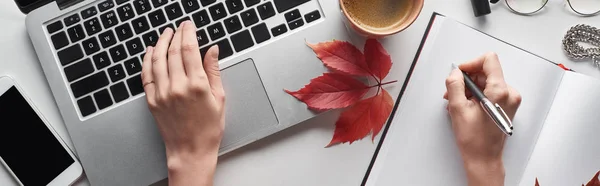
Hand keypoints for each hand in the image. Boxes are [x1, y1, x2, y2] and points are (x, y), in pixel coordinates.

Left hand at [141, 21, 224, 185]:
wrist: (190, 151)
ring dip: (161, 43)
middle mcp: (178, 87)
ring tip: (165, 34)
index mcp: (197, 85)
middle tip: (179, 27)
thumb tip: (213, 51)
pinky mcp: (152, 101)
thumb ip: (214, 71)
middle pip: (173, 51)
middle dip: (176, 35)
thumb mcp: (219, 98)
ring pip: (158, 60)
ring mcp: (162, 94)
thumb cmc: (208, 129)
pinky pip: (147, 75)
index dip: (188, 33)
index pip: (190, 50)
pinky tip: (151, 52)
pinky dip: (147, 60)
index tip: (189, 26)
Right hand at [444, 52, 521, 185]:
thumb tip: (455, 73)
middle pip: (486, 72)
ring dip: (470, 89)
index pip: (489, 60)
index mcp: (500, 92)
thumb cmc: (474, 139)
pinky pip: (490, 91)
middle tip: (454, 92)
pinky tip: (466, 107)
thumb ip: (454, 85)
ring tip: (458, 102)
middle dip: (467, 79)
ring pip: (486, 82)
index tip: (460, 73)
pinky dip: (477, 95)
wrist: (484, 158)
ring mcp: (510, 100)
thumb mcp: (458, 109)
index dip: (471, 64)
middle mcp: (509, 94)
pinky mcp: (507, 105)